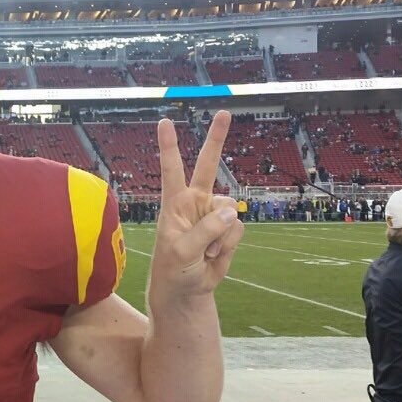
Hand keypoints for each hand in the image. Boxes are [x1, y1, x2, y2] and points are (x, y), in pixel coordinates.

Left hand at [149, 111, 243, 307]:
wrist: (186, 289)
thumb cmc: (173, 268)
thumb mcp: (181, 252)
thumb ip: (204, 231)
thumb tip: (230, 212)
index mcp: (175, 203)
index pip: (171, 169)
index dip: (169, 146)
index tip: (164, 121)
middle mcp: (195, 202)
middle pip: (208, 166)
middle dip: (216, 139)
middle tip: (224, 112)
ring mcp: (213, 215)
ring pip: (230, 211)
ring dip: (220, 236)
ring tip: (204, 251)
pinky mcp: (227, 229)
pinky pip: (237, 229)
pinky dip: (227, 245)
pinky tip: (214, 254)